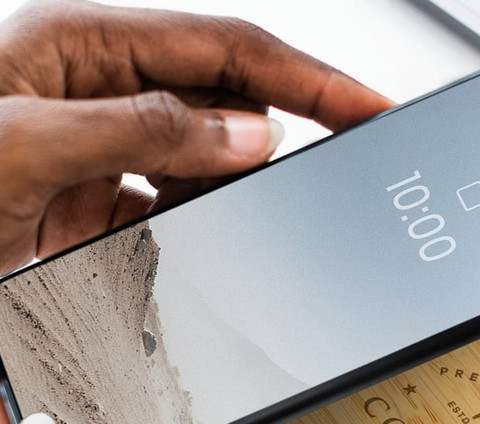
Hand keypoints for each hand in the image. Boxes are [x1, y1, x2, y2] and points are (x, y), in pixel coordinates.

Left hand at [0, 0, 392, 272]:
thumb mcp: (27, 142)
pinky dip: (193, 231)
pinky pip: (169, 214)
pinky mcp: (94, 209)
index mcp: (86, 47)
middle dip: (284, 133)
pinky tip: (191, 242)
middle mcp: (100, 95)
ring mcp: (102, 155)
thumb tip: (249, 135)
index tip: (368, 107)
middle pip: (225, 104)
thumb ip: (144, 131)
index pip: (229, 52)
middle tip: (338, 162)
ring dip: (229, 193)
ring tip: (238, 218)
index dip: (309, 79)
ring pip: (202, 166)